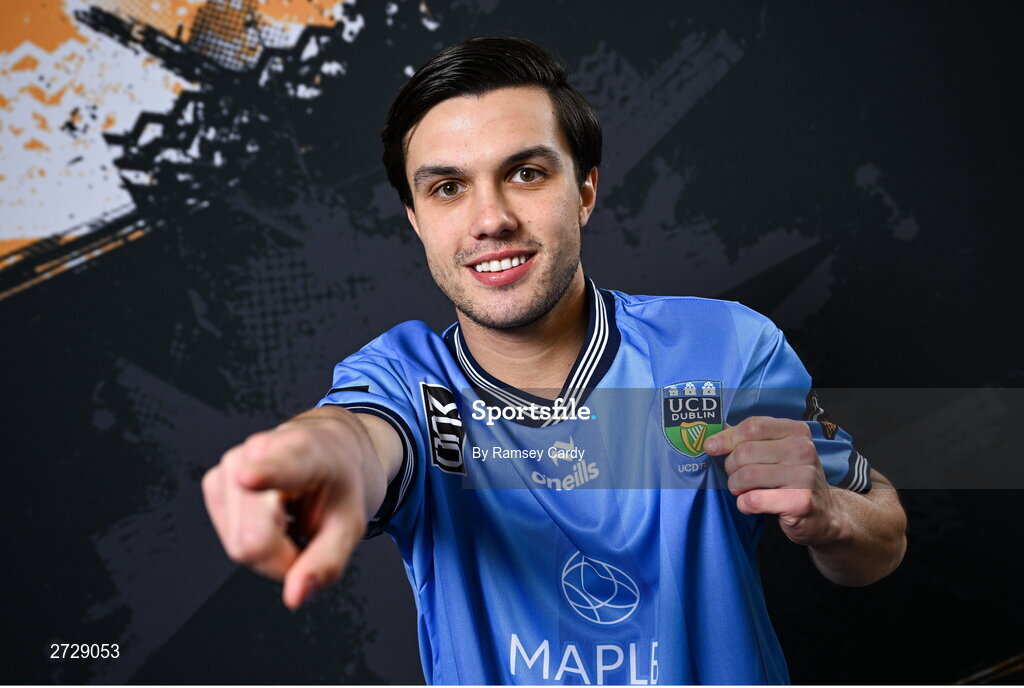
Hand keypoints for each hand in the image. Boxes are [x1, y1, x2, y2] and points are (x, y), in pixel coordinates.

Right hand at [202, 415, 373, 608]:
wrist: (324, 454)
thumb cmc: (336, 487)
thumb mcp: (349, 526)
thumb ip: (326, 563)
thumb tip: (293, 598)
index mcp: (303, 453)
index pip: (281, 467)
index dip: (262, 475)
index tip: (247, 478)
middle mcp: (258, 452)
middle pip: (253, 541)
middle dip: (283, 558)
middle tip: (305, 536)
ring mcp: (230, 466)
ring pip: (238, 546)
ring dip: (270, 551)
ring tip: (289, 520)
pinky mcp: (214, 482)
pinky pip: (230, 541)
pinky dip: (254, 542)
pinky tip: (271, 518)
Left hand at [704, 416, 841, 546]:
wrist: (824, 514)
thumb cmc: (792, 479)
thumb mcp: (777, 453)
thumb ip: (749, 441)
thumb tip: (712, 436)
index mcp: (796, 432)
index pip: (752, 426)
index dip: (726, 438)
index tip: (712, 448)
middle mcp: (803, 450)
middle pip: (745, 452)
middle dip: (732, 468)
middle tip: (737, 478)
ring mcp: (804, 476)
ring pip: (746, 475)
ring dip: (736, 487)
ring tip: (744, 491)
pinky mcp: (799, 502)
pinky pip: (753, 500)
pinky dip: (744, 504)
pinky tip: (752, 505)